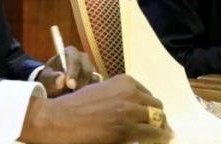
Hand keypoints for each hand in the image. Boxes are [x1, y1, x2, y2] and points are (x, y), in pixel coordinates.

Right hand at [20, 74, 173, 143]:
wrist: (61, 119)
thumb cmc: (76, 107)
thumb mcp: (101, 92)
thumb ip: (120, 96)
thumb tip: (137, 108)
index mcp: (124, 82)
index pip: (149, 96)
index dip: (150, 109)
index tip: (149, 119)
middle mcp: (130, 93)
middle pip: (157, 108)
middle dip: (158, 120)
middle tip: (156, 131)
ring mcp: (130, 110)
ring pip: (159, 121)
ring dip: (159, 131)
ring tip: (157, 138)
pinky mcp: (128, 128)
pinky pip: (154, 135)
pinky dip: (157, 140)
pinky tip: (154, 143)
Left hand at [36, 46, 97, 96]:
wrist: (54, 86)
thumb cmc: (50, 79)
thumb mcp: (46, 79)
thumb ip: (51, 78)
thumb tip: (61, 78)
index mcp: (70, 52)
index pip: (74, 60)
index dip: (73, 72)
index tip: (70, 85)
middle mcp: (83, 58)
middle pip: (87, 69)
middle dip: (81, 82)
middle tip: (74, 95)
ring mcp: (91, 67)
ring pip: (94, 78)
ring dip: (86, 89)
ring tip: (76, 98)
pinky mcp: (95, 78)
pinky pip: (97, 85)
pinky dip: (92, 92)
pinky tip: (83, 99)